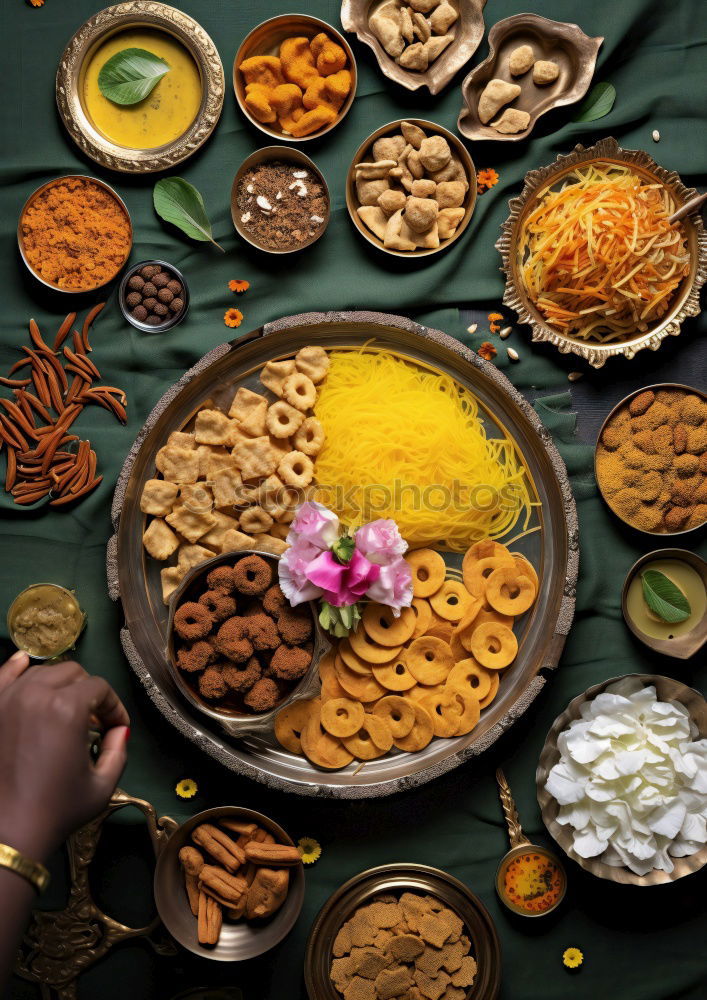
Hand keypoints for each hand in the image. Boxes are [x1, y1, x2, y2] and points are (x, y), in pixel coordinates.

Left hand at [0, 652, 129, 861]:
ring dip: (58, 684)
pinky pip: (3, 676)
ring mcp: (7, 700)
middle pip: (71, 672)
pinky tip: (22, 663)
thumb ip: (119, 751)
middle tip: (93, 720)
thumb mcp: (101, 785)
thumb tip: (120, 731)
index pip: (100, 688)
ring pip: (41, 672)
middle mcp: (36, 694)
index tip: (116, 728)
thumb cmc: (56, 811)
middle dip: (89, 692)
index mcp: (68, 708)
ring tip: (64, 708)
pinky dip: (14, 667)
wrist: (7, 834)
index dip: (114, 707)